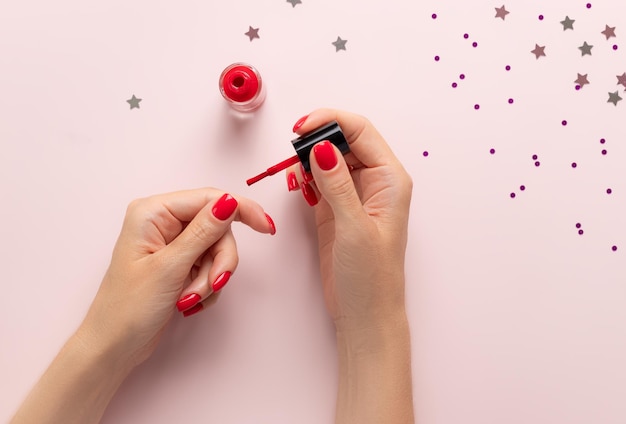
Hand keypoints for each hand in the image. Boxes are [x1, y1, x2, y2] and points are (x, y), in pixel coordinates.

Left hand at [78, 188, 274, 367]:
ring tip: (191, 299)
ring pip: (216, 250)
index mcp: (153, 212)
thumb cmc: (127, 308)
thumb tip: (229, 202)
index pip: (209, 199)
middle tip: (213, 285)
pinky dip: (207, 286)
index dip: (241, 210)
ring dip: (210, 278)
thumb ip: (203, 232)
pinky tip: (190, 302)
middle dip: (218, 261)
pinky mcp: (179, 263)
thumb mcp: (170, 267)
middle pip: (217, 228)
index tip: (266, 228)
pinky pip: (210, 266)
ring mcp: (172, 244)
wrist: (114, 347)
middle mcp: (162, 222)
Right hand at [287, 109, 412, 333]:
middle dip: (318, 138)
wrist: (364, 313)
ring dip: (310, 158)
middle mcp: (374, 182)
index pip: (362, 132)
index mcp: (390, 180)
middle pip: (345, 140)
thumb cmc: (372, 276)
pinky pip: (320, 180)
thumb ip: (337, 185)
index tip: (302, 128)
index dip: (332, 121)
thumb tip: (322, 146)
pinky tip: (299, 184)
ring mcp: (354, 195)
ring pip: (330, 158)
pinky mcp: (337, 209)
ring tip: (296, 171)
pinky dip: (307, 177)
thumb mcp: (354, 227)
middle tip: (293, 149)